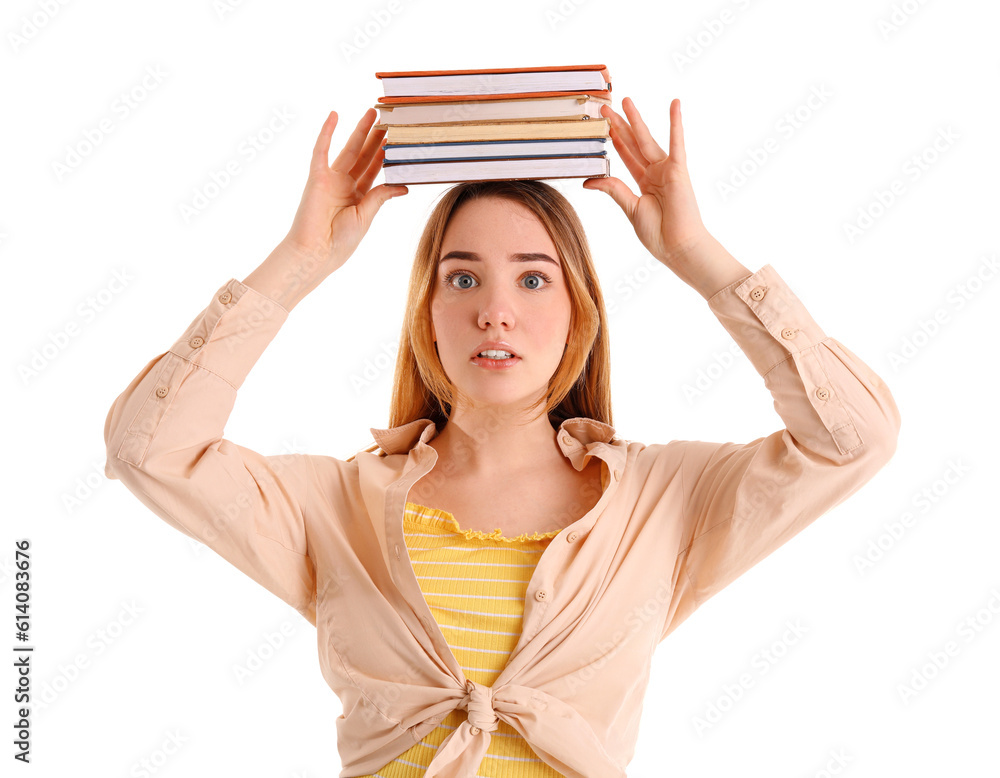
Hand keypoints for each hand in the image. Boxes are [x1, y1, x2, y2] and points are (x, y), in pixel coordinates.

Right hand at [283, 108, 407, 273]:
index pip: (374, 170)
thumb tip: (403, 187)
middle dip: (375, 138)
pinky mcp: (316, 176)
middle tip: (388, 120)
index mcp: (358, 197)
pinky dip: (327, 132)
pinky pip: (321, 150)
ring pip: (348, 149)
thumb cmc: (340, 241)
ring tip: (372, 114)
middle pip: (363, 156)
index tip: (396, 140)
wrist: (316, 252)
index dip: (384, 155)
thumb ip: (381, 196)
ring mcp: (330, 179)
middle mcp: (344, 186)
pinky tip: (334, 115)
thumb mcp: (367, 216)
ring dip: (359, 131)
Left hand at [583, 97, 709, 276]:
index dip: (613, 138)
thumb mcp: (630, 208)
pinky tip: (674, 104)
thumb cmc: (659, 233)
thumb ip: (613, 189)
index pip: (625, 154)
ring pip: (647, 139)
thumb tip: (588, 181)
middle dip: (618, 124)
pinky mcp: (678, 170)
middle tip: (604, 106)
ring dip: (636, 119)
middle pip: (633, 142)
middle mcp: (655, 172)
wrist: (678, 247)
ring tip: (625, 100)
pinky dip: (676, 123)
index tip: (602, 124)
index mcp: (644, 182)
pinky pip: (676, 143)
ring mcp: (667, 169)